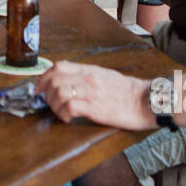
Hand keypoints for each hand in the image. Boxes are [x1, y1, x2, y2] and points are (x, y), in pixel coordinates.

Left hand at [36, 62, 151, 129]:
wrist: (146, 101)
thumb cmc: (127, 92)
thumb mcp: (104, 76)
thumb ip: (86, 76)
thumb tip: (68, 81)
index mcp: (89, 70)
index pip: (58, 67)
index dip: (43, 78)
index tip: (38, 88)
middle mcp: (88, 79)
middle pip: (55, 80)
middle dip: (46, 94)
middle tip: (50, 104)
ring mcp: (91, 93)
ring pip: (59, 93)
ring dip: (54, 105)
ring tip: (60, 113)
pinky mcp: (96, 108)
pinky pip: (70, 107)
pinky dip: (63, 114)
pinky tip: (68, 119)